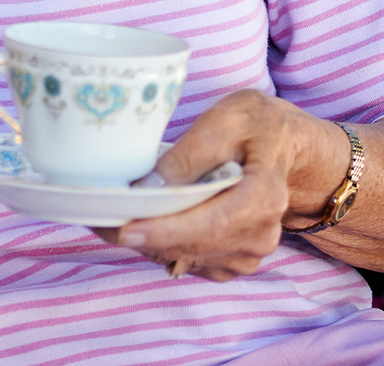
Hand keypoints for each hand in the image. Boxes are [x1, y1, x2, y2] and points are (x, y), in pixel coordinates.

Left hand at [94, 89, 346, 280]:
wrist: (290, 148)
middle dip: (139, 234)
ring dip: (145, 241)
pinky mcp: (235, 259)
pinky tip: (141, 222)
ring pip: (183, 257)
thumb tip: (149, 186)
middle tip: (93, 215)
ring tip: (108, 216)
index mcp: (262, 198)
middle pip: (189, 246)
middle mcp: (259, 235)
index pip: (207, 225)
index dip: (162, 231)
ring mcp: (249, 253)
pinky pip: (188, 261)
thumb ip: (188, 155)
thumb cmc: (257, 126)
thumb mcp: (225, 121)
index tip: (122, 229)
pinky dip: (161, 245)